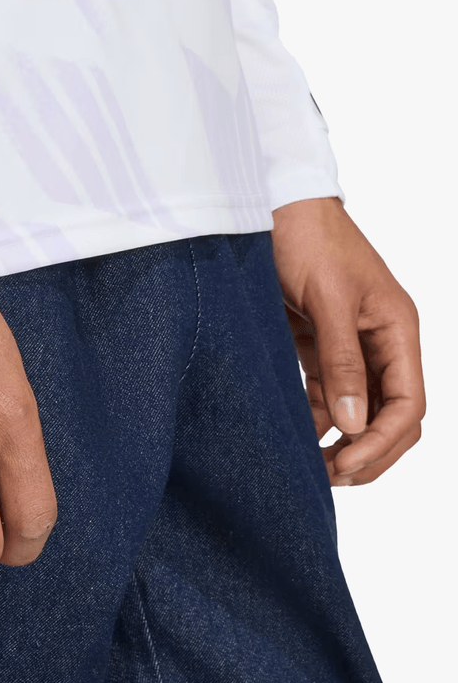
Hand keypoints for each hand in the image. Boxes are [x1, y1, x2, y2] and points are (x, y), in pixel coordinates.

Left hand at [270, 197, 425, 486]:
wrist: (273, 205)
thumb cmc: (308, 238)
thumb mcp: (328, 299)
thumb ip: (341, 361)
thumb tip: (353, 423)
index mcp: (398, 329)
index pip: (408, 405)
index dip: (383, 442)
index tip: (347, 465)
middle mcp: (381, 341)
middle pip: (390, 415)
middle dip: (367, 451)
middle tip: (330, 477)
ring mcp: (350, 344)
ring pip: (358, 409)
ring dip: (340, 440)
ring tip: (311, 466)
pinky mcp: (318, 342)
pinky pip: (326, 391)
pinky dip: (314, 416)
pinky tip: (296, 433)